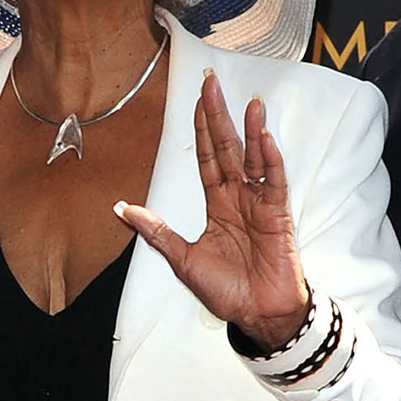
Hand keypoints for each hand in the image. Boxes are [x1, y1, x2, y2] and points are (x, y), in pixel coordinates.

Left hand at [114, 70, 308, 349]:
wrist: (257, 315)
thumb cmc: (226, 289)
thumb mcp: (182, 258)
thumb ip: (156, 231)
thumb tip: (122, 208)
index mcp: (217, 203)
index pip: (208, 157)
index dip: (202, 128)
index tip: (197, 99)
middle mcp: (239, 197)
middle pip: (229, 149)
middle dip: (220, 117)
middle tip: (212, 84)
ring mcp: (260, 204)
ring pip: (255, 159)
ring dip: (251, 131)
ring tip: (249, 102)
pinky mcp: (279, 216)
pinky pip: (275, 183)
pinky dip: (271, 161)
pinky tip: (264, 138)